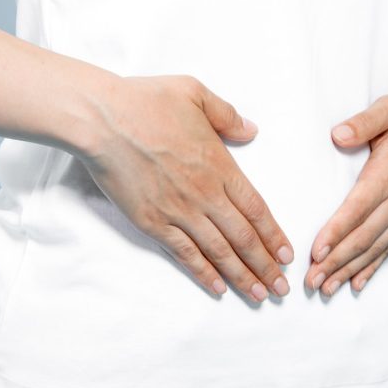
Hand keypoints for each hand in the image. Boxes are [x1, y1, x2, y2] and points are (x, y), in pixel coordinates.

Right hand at [78, 75, 293, 301]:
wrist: (102, 120)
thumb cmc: (145, 101)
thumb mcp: (195, 92)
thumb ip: (227, 115)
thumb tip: (251, 130)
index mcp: (219, 165)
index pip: (255, 208)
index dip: (273, 235)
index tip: (286, 255)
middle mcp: (204, 194)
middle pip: (243, 237)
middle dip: (265, 265)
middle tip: (281, 287)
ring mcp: (178, 211)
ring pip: (218, 251)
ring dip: (242, 276)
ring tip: (259, 295)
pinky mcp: (152, 222)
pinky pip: (184, 253)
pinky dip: (203, 272)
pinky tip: (217, 287)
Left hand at [305, 94, 387, 295]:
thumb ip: (364, 121)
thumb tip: (338, 134)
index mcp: (387, 174)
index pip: (357, 208)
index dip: (337, 232)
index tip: (316, 252)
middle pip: (362, 237)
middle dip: (336, 262)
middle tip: (311, 282)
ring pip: (374, 248)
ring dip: (349, 270)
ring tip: (326, 290)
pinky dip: (372, 267)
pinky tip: (356, 283)